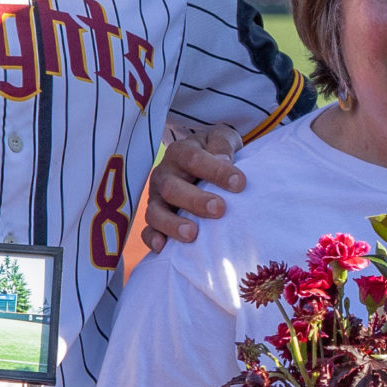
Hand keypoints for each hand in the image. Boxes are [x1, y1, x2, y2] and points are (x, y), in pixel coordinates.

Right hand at [141, 124, 246, 250]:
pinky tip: (163, 247)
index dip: (216, 171)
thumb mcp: (220, 139)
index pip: (194, 159)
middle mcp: (164, 175)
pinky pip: (148, 230)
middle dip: (195, 200)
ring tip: (192, 234)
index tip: (239, 183)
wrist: (200, 162)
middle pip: (172, 188)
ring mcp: (156, 198)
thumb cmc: (214, 152)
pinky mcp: (154, 218)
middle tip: (219, 209)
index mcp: (180, 152)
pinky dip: (152, 238)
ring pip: (156, 212)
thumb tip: (224, 159)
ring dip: (172, 224)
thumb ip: (222, 145)